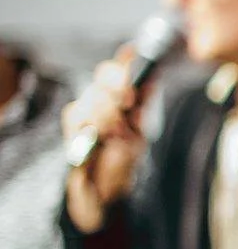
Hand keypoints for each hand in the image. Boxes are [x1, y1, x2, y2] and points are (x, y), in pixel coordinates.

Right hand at [63, 48, 148, 230]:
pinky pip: (77, 112)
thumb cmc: (123, 162)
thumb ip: (143, 105)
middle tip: (129, 105)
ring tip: (117, 135)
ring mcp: (88, 108)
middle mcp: (107, 98)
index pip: (127, 66)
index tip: (136, 58)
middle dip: (118, 86)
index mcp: (129, 97)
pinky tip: (100, 138)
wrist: (104, 191)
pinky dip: (91, 124)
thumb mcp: (141, 133)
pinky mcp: (73, 122)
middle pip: (106, 73)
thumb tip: (153, 77)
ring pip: (92, 93)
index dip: (130, 57)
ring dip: (108, 114)